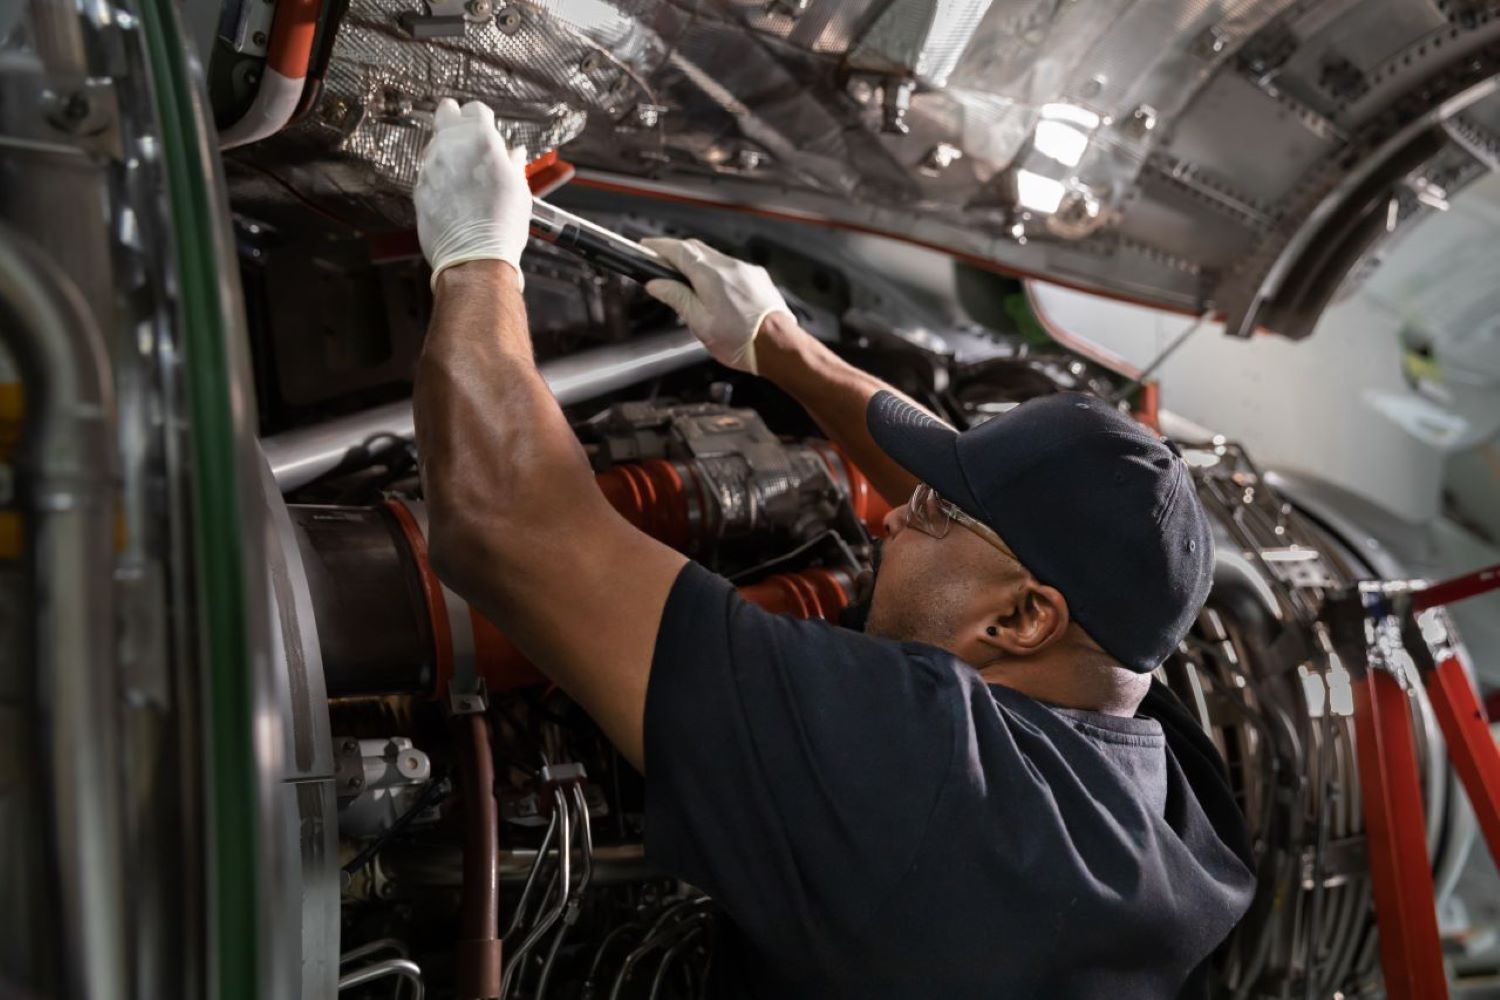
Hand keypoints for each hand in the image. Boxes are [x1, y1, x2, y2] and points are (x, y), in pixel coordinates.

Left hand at [414, 98, 530, 290]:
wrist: (475, 258)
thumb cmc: (501, 226)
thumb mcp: (518, 189)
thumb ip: (512, 164)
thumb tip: (514, 155)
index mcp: (481, 141)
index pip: (474, 109)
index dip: (481, 117)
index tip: (486, 125)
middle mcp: (451, 147)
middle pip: (446, 112)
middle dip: (455, 117)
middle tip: (463, 128)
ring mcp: (431, 166)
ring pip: (434, 142)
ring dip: (447, 148)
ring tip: (462, 169)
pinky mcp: (419, 187)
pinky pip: (428, 171)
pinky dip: (438, 174)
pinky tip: (452, 191)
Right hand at [640, 237, 790, 374]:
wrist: (779, 347)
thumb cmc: (742, 342)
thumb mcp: (700, 323)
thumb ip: (677, 298)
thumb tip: (656, 284)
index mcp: (711, 275)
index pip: (678, 250)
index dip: (659, 246)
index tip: (646, 246)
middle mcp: (730, 266)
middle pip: (696, 249)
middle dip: (676, 252)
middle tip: (660, 263)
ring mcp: (746, 270)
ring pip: (714, 257)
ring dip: (697, 263)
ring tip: (685, 281)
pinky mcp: (757, 278)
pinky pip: (731, 267)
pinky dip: (716, 272)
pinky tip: (713, 290)